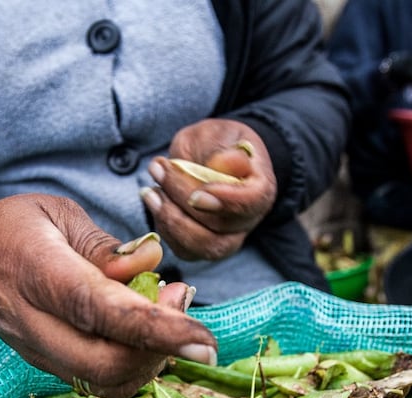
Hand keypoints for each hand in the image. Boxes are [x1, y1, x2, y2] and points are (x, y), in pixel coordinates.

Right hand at [0, 194, 217, 397]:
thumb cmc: (18, 229)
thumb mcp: (57, 214)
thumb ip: (104, 245)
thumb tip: (152, 261)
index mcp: (30, 269)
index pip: (96, 308)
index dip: (154, 327)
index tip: (203, 337)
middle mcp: (28, 320)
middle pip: (102, 362)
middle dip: (160, 348)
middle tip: (183, 299)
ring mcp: (35, 352)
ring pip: (104, 381)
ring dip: (152, 358)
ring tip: (169, 314)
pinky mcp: (46, 367)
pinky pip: (99, 382)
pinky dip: (136, 366)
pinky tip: (149, 333)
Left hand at [139, 119, 275, 261]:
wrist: (211, 159)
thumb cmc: (217, 143)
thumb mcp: (219, 133)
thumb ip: (220, 148)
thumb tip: (224, 163)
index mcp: (260, 187)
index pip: (251, 201)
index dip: (225, 200)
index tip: (198, 192)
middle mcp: (248, 219)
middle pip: (220, 225)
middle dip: (183, 199)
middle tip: (158, 169)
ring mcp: (227, 238)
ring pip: (202, 245)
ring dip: (171, 219)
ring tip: (150, 191)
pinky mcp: (203, 247)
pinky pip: (185, 250)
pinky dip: (165, 228)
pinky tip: (155, 202)